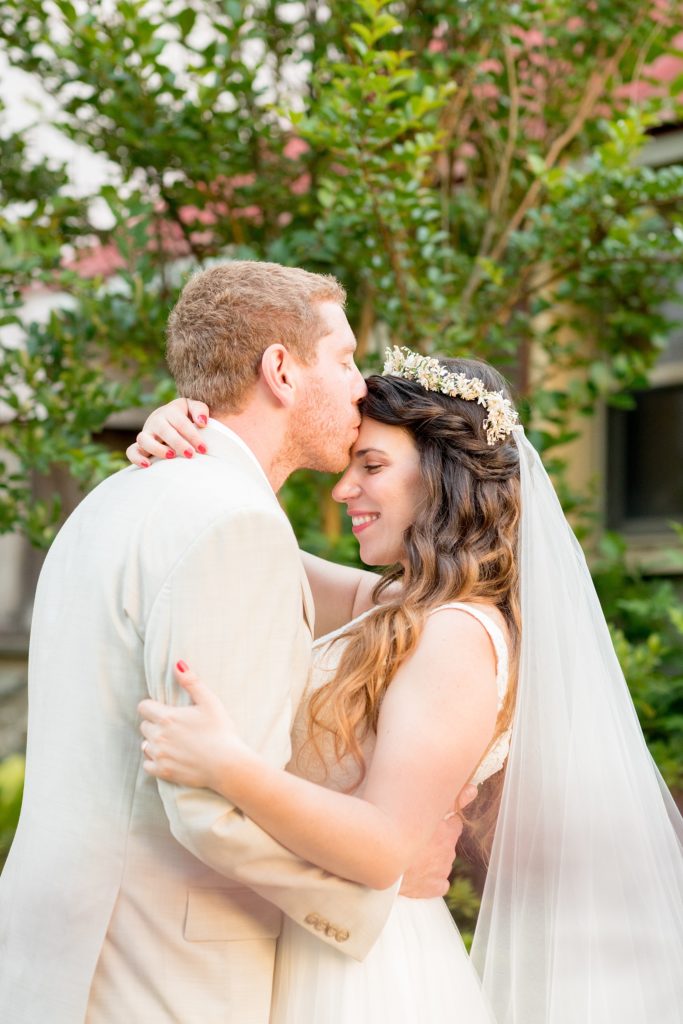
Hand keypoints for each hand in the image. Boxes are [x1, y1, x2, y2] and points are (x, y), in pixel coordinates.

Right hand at [126, 397, 210, 466]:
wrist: (168, 418)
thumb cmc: (185, 415)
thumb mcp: (193, 408)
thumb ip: (200, 409)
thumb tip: (202, 422)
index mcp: (170, 411)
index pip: (181, 422)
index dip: (193, 436)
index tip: (203, 449)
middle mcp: (156, 421)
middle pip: (164, 430)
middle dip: (178, 443)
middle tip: (191, 454)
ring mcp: (147, 433)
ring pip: (144, 439)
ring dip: (157, 449)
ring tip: (171, 456)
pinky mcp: (140, 445)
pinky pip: (131, 451)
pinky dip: (136, 458)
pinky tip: (147, 465)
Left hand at [139, 661, 247, 790]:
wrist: (227, 765)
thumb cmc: (221, 731)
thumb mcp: (210, 702)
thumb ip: (192, 682)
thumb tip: (177, 664)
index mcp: (167, 718)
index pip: (143, 707)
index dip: (153, 707)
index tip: (164, 710)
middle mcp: (159, 736)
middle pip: (144, 726)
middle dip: (155, 724)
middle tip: (173, 727)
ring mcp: (160, 755)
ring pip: (145, 745)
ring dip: (154, 742)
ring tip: (172, 742)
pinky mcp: (163, 772)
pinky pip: (147, 765)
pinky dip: (154, 761)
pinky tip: (168, 757)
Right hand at [399, 784, 477, 897]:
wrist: (383, 859)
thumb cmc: (399, 828)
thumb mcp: (425, 808)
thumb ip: (452, 799)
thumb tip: (474, 789)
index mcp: (448, 834)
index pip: (455, 824)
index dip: (442, 822)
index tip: (429, 822)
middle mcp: (449, 853)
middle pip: (447, 844)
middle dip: (436, 841)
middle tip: (416, 838)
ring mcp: (441, 872)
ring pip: (442, 863)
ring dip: (431, 859)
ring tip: (412, 855)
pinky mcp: (432, 888)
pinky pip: (437, 882)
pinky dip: (429, 878)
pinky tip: (417, 873)